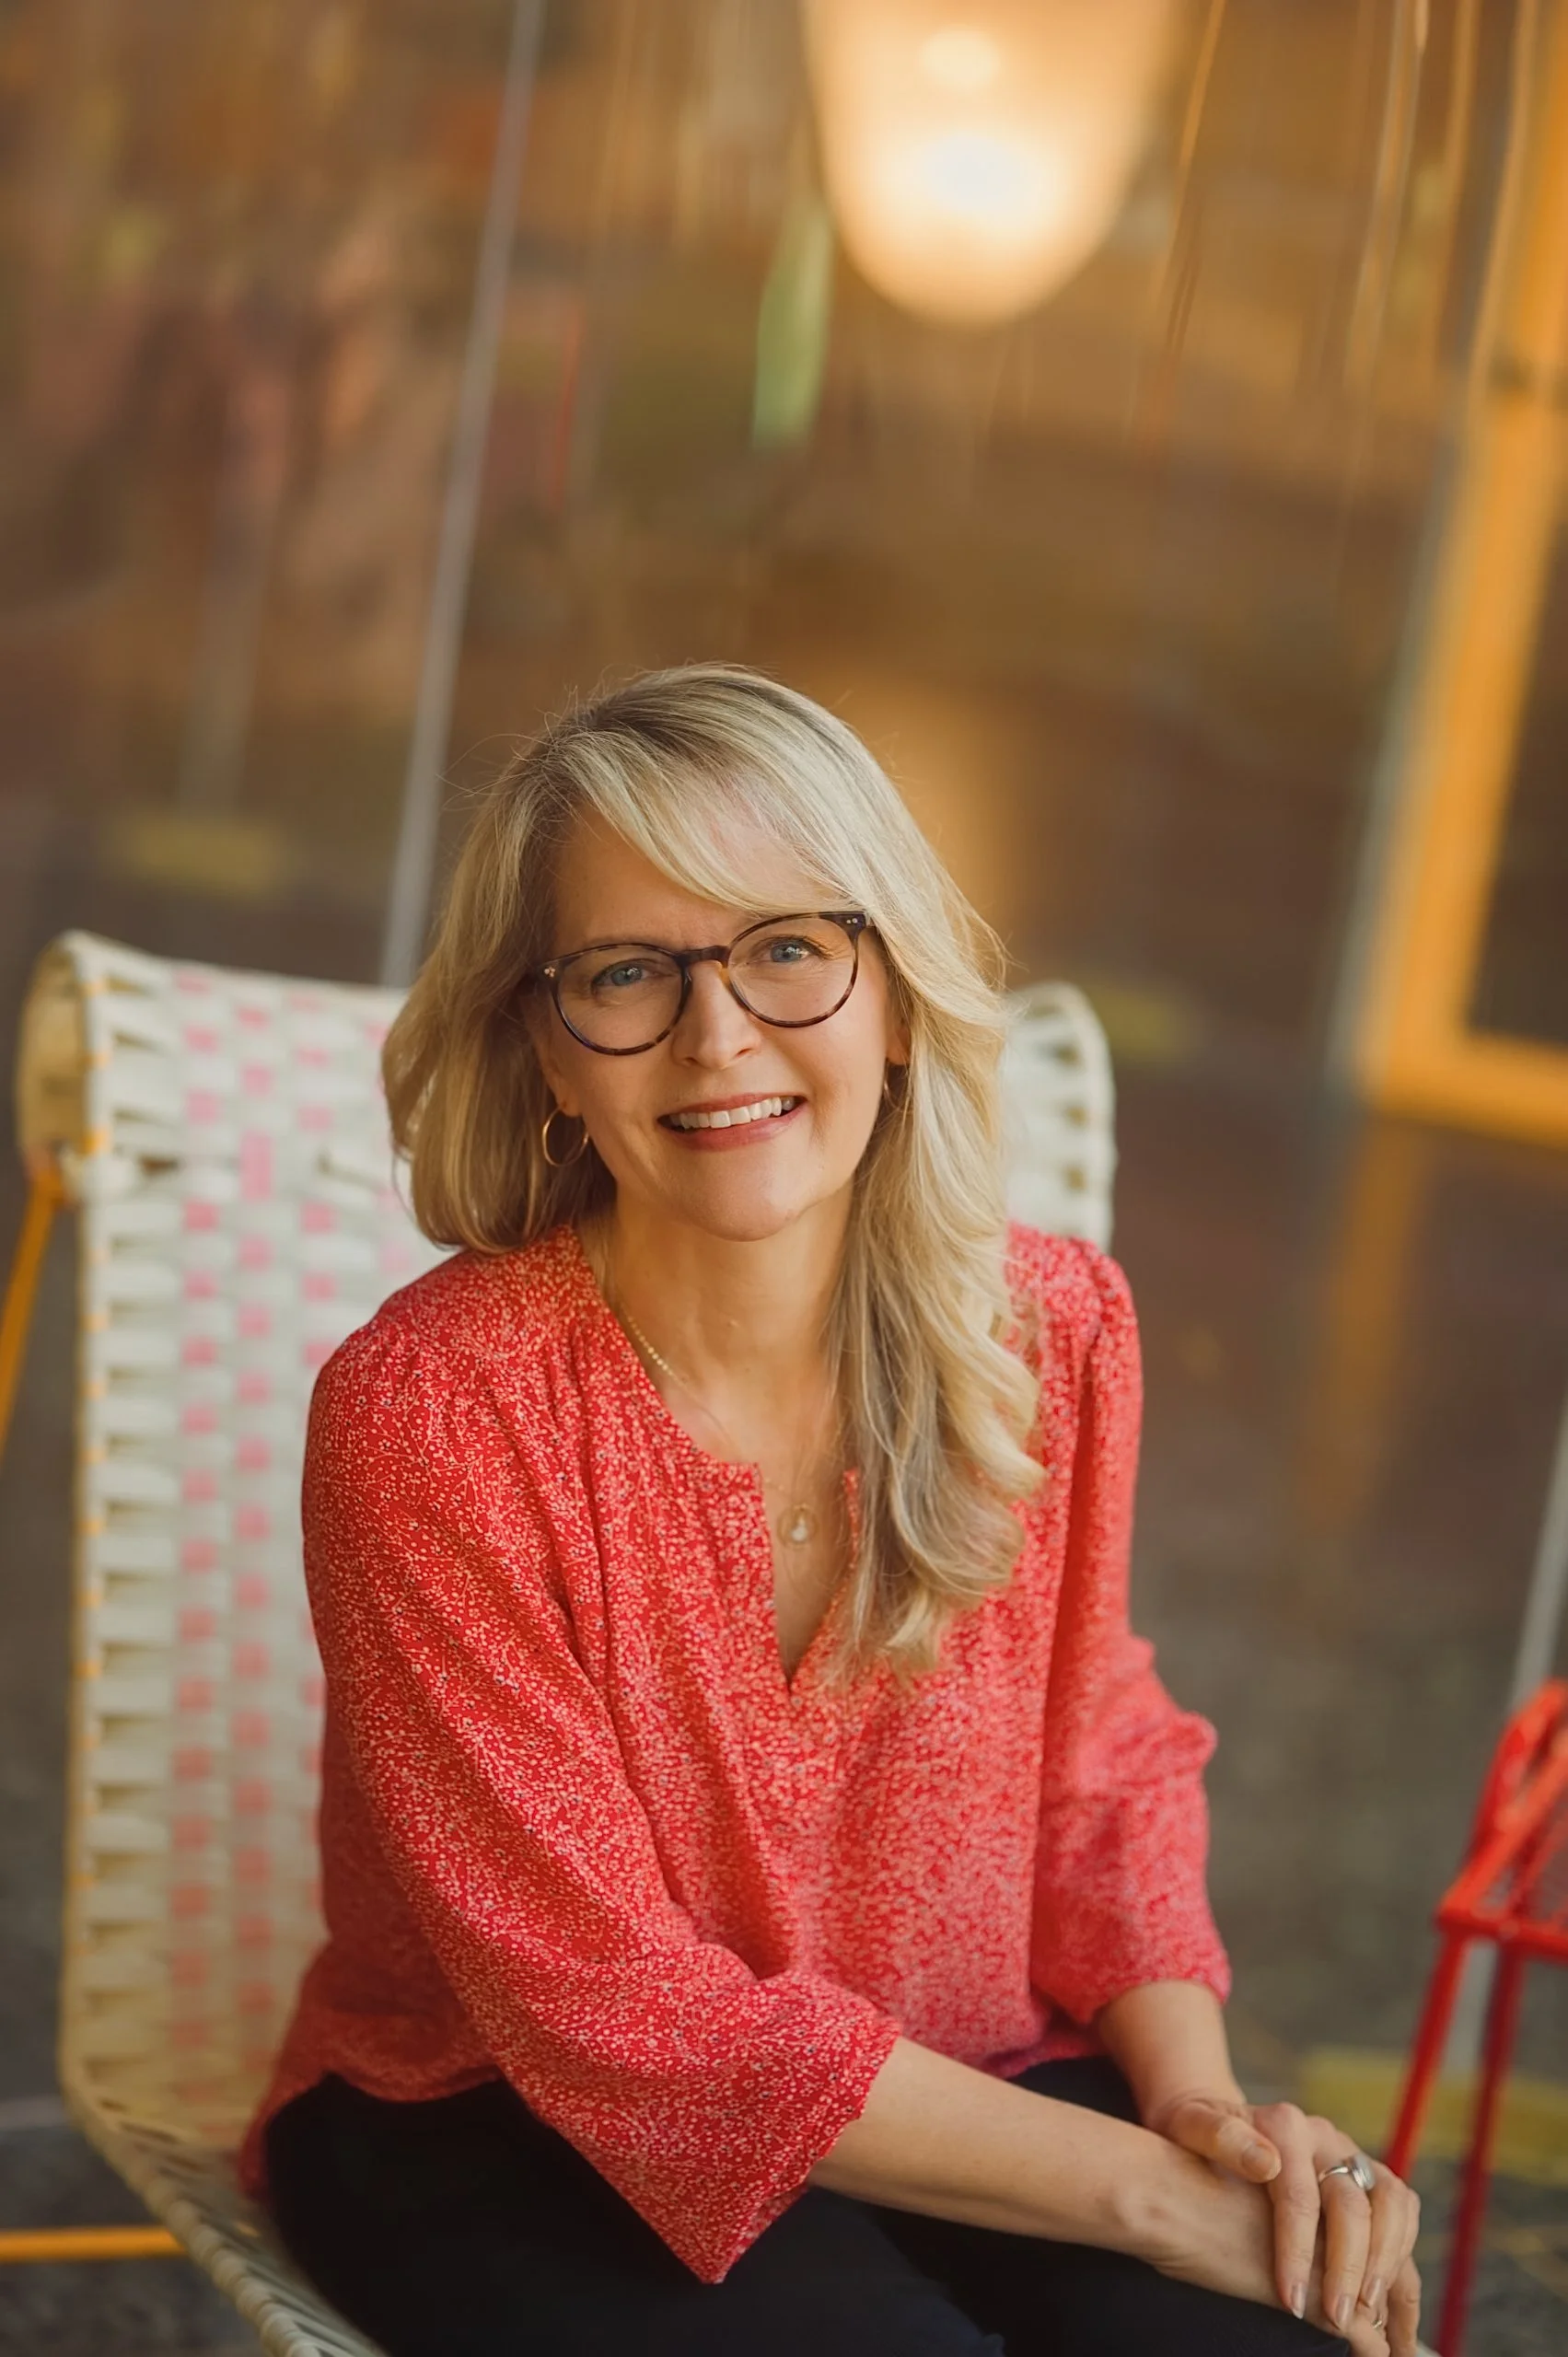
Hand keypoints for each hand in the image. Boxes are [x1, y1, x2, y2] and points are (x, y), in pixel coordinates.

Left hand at [1146, 2091, 1421, 2353]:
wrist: (1214, 2121)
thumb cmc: (1195, 2132)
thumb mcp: (1190, 2126)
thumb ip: (1218, 2136)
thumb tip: (1266, 2162)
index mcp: (1285, 2126)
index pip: (1301, 2195)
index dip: (1299, 2252)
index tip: (1292, 2302)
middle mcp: (1326, 2138)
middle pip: (1355, 2201)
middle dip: (1350, 2267)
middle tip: (1339, 2319)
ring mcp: (1351, 2155)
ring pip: (1393, 2203)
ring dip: (1389, 2262)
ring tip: (1374, 2316)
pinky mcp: (1366, 2178)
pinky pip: (1402, 2214)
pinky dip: (1403, 2259)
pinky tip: (1393, 2306)